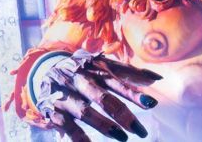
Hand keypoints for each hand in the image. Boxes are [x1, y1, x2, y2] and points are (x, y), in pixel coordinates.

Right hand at [36, 50, 159, 139]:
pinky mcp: (54, 110)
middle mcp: (79, 80)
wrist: (43, 69)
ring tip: (121, 137)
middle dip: (122, 114)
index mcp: (94, 68)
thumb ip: (128, 73)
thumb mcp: (102, 66)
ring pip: (84, 111)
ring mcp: (66, 95)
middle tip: (140, 131)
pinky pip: (67, 126)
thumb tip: (157, 78)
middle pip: (102, 97)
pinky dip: (79, 138)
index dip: (133, 93)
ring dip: (103, 125)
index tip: (152, 104)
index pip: (116, 81)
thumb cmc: (83, 70)